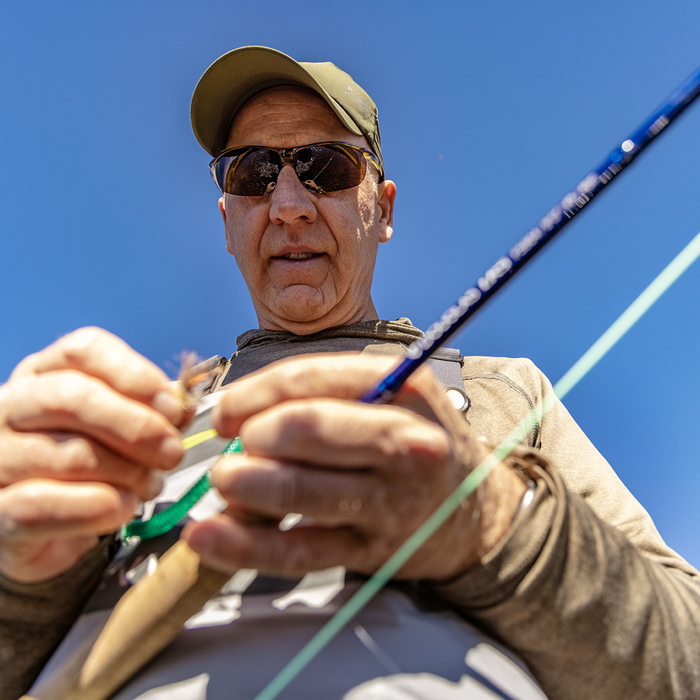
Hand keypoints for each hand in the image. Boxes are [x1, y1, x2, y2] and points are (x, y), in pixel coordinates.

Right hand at [0, 328, 184, 582]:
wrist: (48, 525)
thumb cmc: (89, 465)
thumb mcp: (120, 428)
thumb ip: (153, 412)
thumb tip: (182, 407)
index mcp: (44, 374)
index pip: (84, 351)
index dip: (135, 376)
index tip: (174, 407)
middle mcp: (10, 407)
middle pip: (70, 397)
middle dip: (135, 425)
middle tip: (173, 451)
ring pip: (67, 454)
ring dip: (125, 472)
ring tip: (150, 485)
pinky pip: (41, 507)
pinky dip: (95, 507)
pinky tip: (122, 508)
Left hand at [183, 354, 524, 581]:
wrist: (470, 510)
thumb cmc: (413, 442)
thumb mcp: (390, 397)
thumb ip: (322, 395)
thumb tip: (237, 415)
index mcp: (404, 390)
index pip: (314, 379)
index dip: (255, 393)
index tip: (225, 410)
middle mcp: (405, 443)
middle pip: (310, 430)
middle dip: (255, 435)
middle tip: (233, 445)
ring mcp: (392, 501)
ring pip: (302, 491)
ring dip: (245, 484)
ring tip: (224, 479)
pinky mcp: (372, 552)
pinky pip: (301, 550)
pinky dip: (247, 546)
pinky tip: (210, 537)